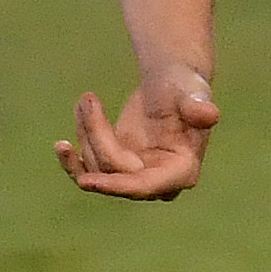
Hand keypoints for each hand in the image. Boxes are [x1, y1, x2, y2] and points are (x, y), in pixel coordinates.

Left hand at [56, 66, 218, 199]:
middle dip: (96, 134)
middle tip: (89, 98)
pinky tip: (61, 146)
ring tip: (88, 99)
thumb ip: (197, 105)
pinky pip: (88, 172)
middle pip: (113, 169)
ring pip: (96, 165)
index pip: (144, 186)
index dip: (115, 185)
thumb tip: (209, 114)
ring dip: (86, 130)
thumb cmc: (185, 86)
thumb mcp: (191, 91)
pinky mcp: (116, 166)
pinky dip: (71, 159)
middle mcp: (158, 181)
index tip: (85, 182)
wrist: (170, 85)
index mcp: (182, 171)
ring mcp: (135, 176)